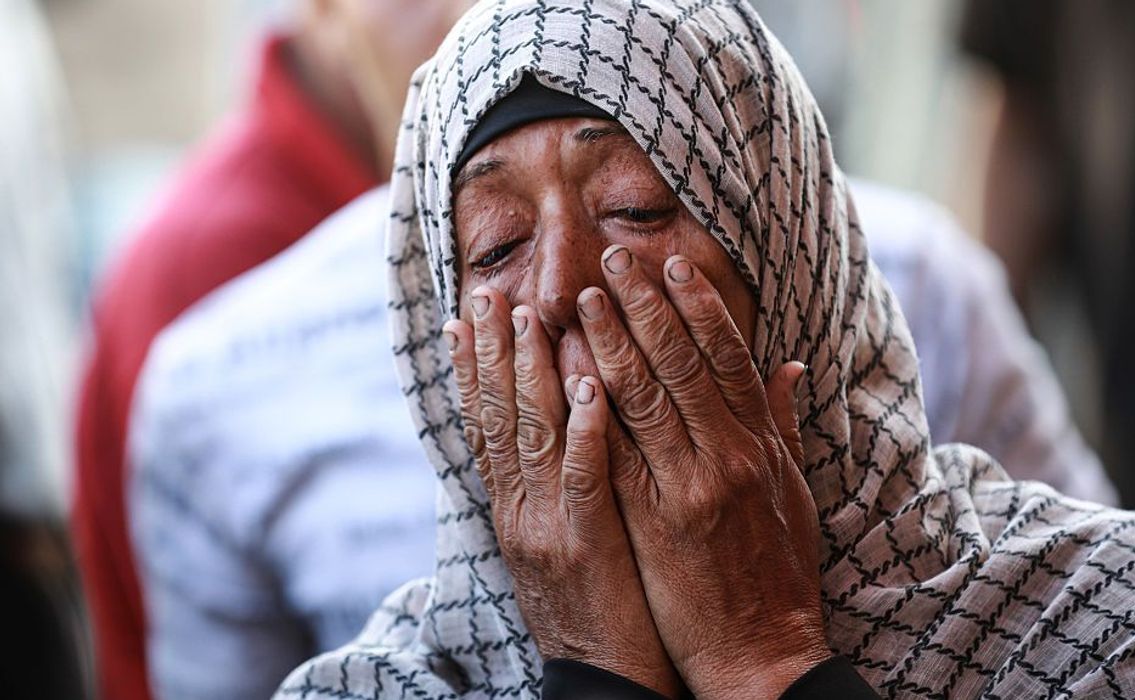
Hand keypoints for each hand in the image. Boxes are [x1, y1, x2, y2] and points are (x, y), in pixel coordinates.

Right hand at [443, 288, 681, 696]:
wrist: (604, 682)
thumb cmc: (596, 610)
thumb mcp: (563, 543)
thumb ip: (559, 484)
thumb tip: (560, 430)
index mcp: (514, 508)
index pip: (488, 424)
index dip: (475, 368)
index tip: (468, 316)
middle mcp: (521, 512)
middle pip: (501, 418)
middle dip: (494, 352)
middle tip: (487, 293)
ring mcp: (549, 528)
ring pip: (535, 436)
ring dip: (532, 373)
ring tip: (531, 316)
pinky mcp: (587, 549)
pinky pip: (585, 481)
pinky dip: (585, 432)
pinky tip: (589, 387)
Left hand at [576, 245, 828, 699]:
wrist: (760, 650)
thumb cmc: (779, 570)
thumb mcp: (794, 491)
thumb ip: (783, 423)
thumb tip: (787, 363)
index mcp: (760, 446)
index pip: (727, 357)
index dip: (699, 306)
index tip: (673, 265)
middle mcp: (725, 458)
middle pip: (680, 365)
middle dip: (644, 307)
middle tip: (613, 260)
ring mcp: (685, 489)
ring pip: (641, 399)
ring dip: (608, 342)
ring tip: (579, 300)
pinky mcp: (648, 522)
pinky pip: (611, 454)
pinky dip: (586, 410)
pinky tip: (562, 375)